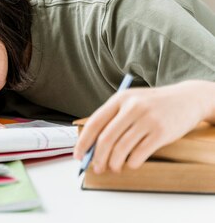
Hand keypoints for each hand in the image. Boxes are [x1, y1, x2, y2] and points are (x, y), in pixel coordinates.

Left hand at [74, 80, 214, 173]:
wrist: (187, 99)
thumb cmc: (153, 104)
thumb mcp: (131, 101)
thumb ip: (113, 118)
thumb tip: (93, 146)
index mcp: (119, 99)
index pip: (94, 123)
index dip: (84, 142)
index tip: (78, 155)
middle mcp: (132, 107)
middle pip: (106, 138)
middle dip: (98, 157)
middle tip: (97, 167)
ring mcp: (147, 119)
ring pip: (121, 148)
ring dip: (114, 163)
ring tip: (114, 167)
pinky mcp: (161, 132)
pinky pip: (140, 153)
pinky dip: (132, 163)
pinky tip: (131, 164)